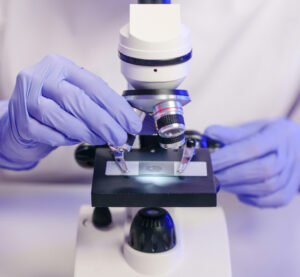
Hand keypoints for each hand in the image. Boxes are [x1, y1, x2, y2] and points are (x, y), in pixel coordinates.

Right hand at [0, 54, 141, 169]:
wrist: (21, 117)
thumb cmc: (55, 104)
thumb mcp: (77, 94)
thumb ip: (100, 104)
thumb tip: (131, 121)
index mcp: (60, 66)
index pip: (94, 85)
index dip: (116, 107)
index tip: (132, 123)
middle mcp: (41, 78)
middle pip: (78, 100)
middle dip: (105, 122)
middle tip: (120, 137)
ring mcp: (27, 99)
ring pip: (63, 118)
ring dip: (87, 132)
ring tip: (100, 139)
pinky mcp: (21, 121)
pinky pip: (50, 134)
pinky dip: (67, 139)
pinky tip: (75, 138)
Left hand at [204, 118, 299, 207]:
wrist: (297, 146)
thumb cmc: (267, 135)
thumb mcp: (252, 128)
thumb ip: (230, 133)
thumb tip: (207, 134)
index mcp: (278, 134)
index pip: (251, 147)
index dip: (226, 157)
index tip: (206, 163)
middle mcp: (290, 154)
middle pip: (261, 170)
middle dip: (230, 175)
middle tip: (209, 176)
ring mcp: (293, 174)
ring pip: (266, 187)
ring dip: (238, 187)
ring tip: (220, 183)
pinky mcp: (291, 190)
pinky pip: (272, 200)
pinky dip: (252, 199)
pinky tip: (238, 192)